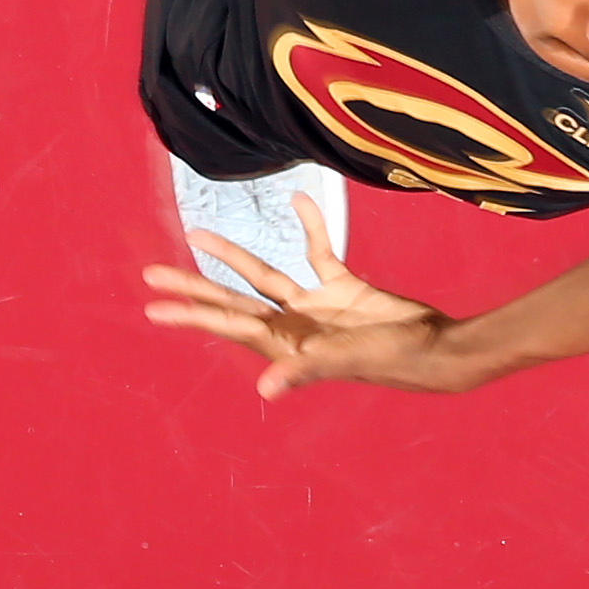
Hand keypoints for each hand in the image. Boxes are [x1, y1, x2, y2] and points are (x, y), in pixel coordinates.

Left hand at [139, 197, 476, 398]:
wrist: (439, 350)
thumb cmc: (394, 361)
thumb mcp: (346, 360)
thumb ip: (306, 370)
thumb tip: (266, 388)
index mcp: (285, 343)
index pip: (227, 323)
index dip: (190, 313)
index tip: (153, 307)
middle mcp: (292, 326)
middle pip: (231, 300)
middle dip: (194, 286)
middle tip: (149, 274)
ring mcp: (316, 308)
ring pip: (264, 275)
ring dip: (233, 255)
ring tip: (197, 232)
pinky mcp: (343, 289)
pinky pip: (318, 253)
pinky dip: (310, 228)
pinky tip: (300, 200)